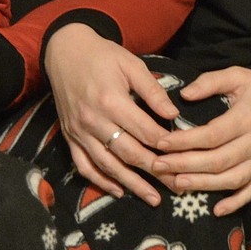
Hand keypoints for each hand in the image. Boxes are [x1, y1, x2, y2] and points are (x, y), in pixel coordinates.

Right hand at [43, 24, 179, 204]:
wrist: (64, 51)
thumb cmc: (102, 56)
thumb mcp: (131, 65)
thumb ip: (152, 91)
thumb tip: (174, 114)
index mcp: (111, 101)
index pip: (145, 131)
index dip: (167, 146)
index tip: (186, 156)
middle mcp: (94, 121)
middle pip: (129, 153)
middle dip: (156, 171)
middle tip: (178, 186)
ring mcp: (79, 132)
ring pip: (108, 165)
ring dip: (132, 184)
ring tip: (153, 198)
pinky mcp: (69, 137)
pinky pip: (84, 165)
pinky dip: (100, 181)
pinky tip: (118, 192)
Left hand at [153, 67, 250, 213]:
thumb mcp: (238, 75)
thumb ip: (210, 82)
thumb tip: (184, 95)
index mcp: (247, 118)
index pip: (212, 135)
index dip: (185, 141)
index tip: (162, 142)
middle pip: (218, 160)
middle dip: (185, 165)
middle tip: (158, 165)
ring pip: (231, 179)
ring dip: (203, 185)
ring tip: (176, 183)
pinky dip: (236, 203)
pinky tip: (217, 210)